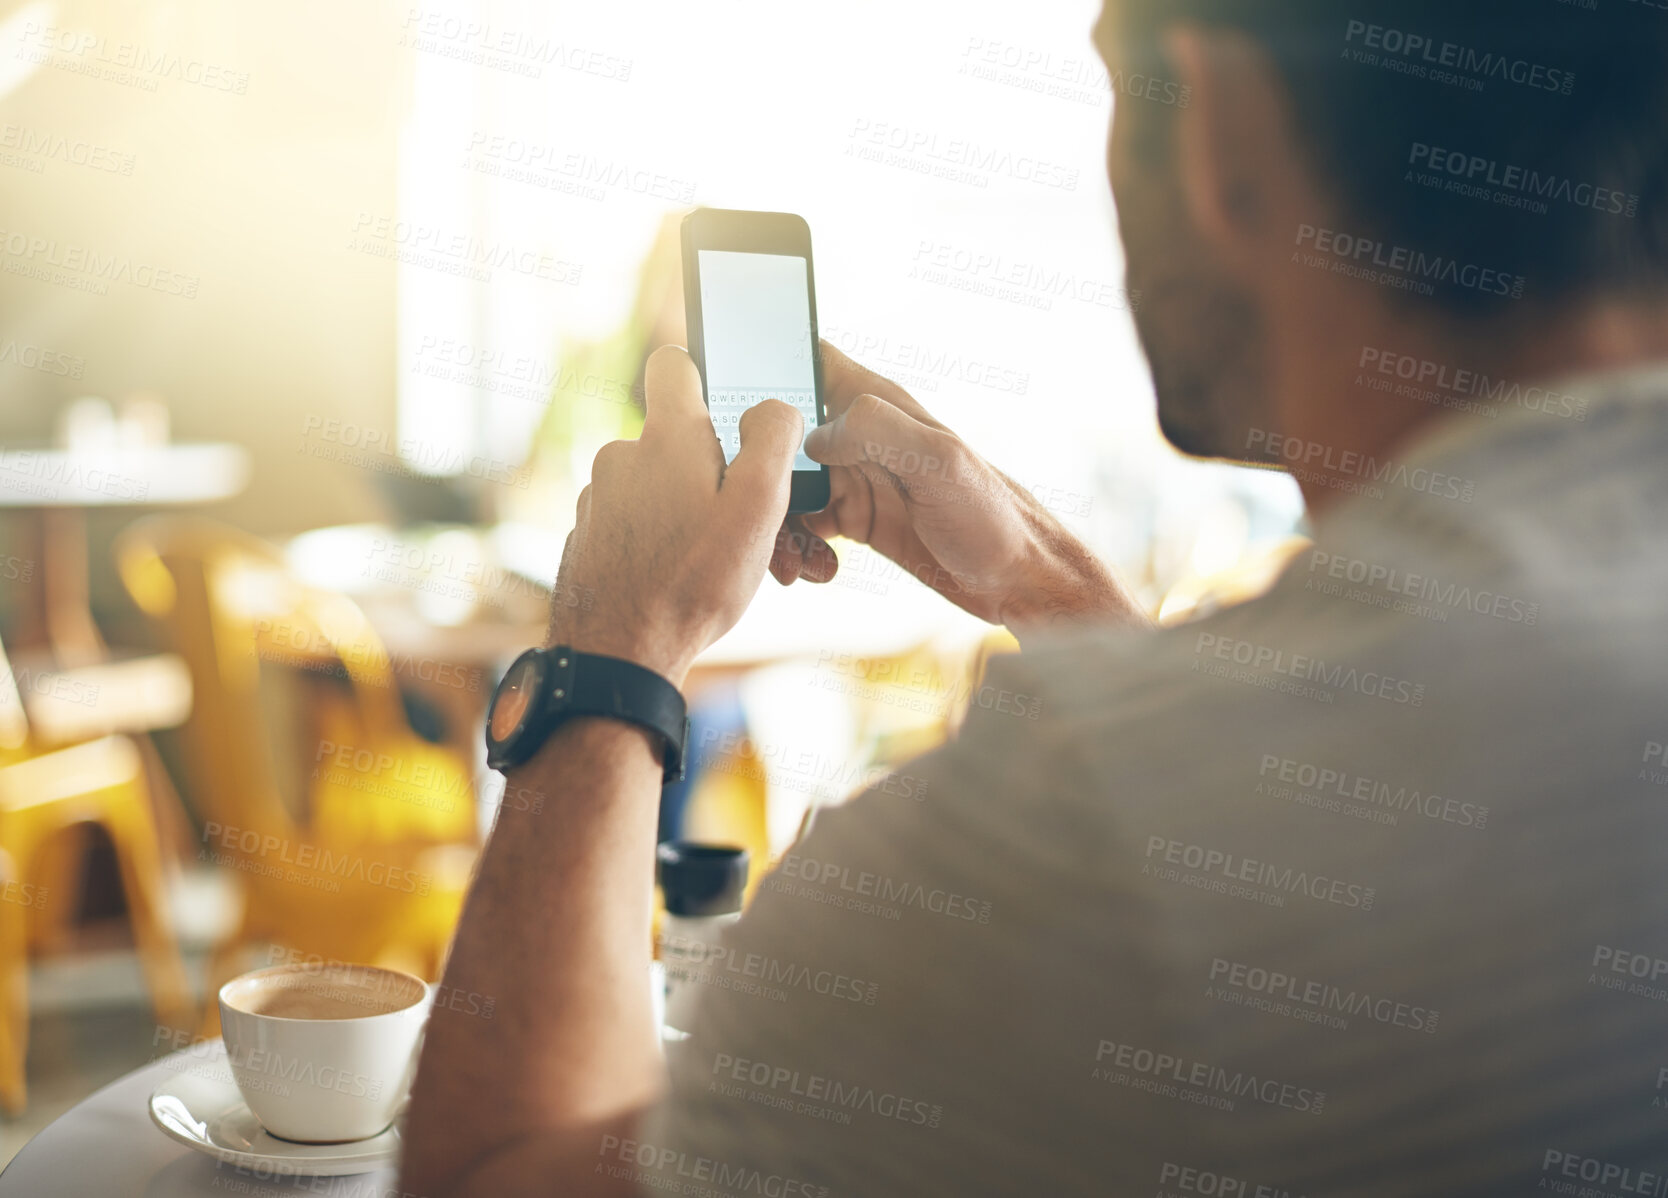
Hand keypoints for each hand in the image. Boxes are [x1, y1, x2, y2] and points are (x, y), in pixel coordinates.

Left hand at [546, 345, 803, 687]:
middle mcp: (621, 457)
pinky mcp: (588, 538)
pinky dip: (662, 544)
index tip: (728, 416)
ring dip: (692, 518)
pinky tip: (683, 583)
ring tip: (723, 569)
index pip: (675, 364)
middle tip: (750, 530)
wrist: (618, 656)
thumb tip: (772, 408)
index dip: (706, 378)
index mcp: (666, 437)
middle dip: (715, 476)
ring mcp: (598, 499)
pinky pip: (635, 525)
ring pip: (658, 490)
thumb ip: (772, 441)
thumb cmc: (694, 582)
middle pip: (677, 443)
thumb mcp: (758, 507)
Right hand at [772, 340, 1144, 634]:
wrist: (1019, 581)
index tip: (736, 409)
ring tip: (787, 563)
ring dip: (774, 521)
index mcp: (879, 404)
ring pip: (785, 486)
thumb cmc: (993, 516)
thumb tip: (813, 435)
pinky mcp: (857, 520)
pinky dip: (796, 548)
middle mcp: (862, 435)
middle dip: (758, 471)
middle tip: (756, 515)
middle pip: (781, 434)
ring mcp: (856, 478)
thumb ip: (876, 430)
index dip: (769, 368)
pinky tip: (813, 572)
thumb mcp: (939, 462)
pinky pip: (804, 525)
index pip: (811, 360)